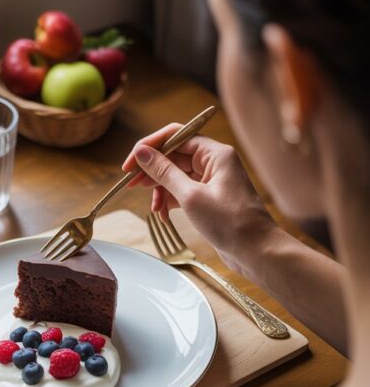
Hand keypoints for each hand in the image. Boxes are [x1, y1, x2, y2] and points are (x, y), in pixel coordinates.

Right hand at [123, 128, 274, 272]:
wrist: (256, 251)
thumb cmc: (230, 223)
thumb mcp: (190, 196)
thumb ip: (164, 172)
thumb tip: (142, 153)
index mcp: (215, 153)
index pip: (176, 136)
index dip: (150, 147)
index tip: (130, 164)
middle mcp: (214, 162)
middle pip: (174, 156)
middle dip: (152, 171)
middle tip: (131, 184)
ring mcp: (212, 180)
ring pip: (176, 175)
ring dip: (160, 189)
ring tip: (152, 207)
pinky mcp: (210, 198)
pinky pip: (183, 191)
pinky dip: (170, 200)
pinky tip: (163, 214)